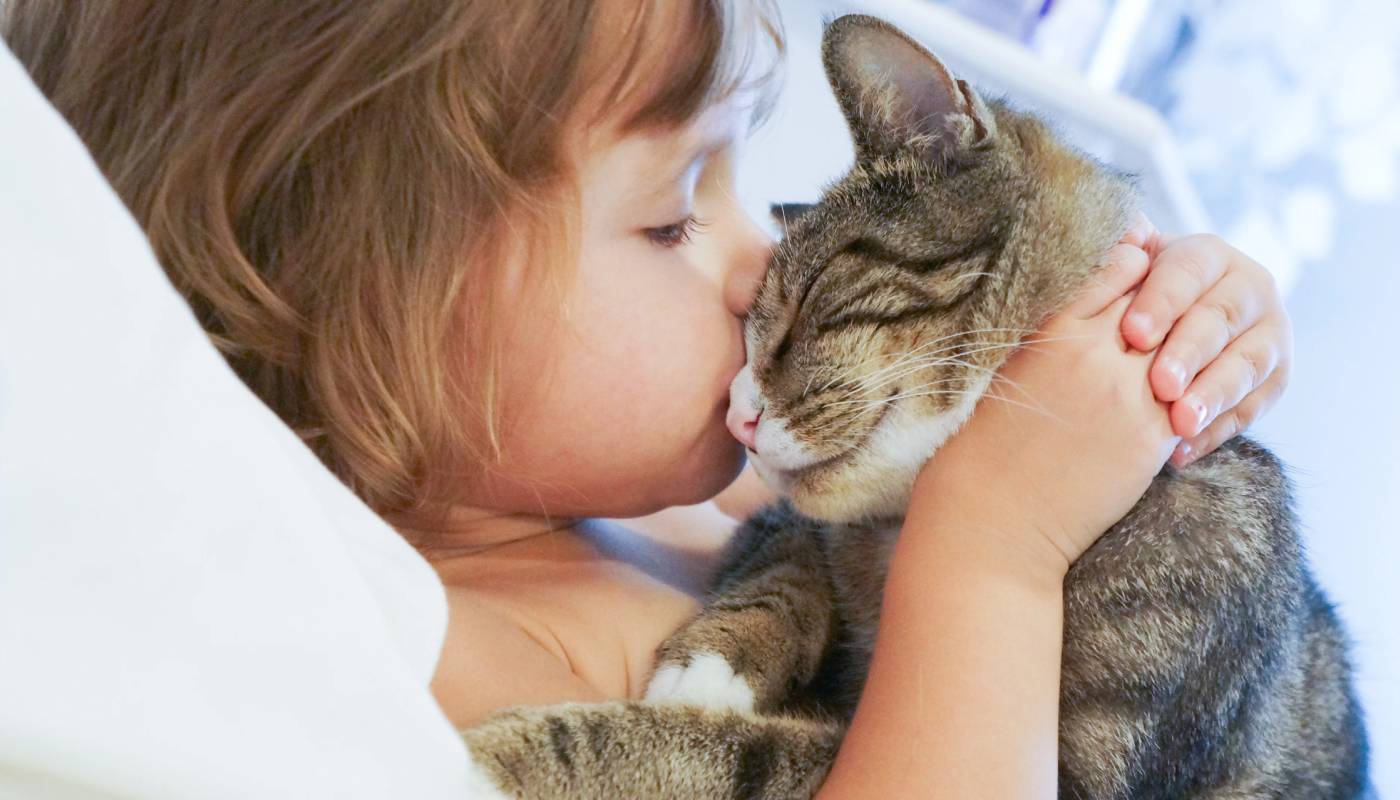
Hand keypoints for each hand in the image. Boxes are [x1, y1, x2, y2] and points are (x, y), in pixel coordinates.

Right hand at [914, 230, 1177, 573]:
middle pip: (1157, 300)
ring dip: (1188, 345)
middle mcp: (1092, 352)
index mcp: (1053, 329)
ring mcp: (1126, 393)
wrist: (995, 516)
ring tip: (1178, 355)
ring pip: (1182, 345)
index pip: (1117, 266)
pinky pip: (1191, 397)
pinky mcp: (1150, 436)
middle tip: (1174, 309)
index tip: (1142, 273)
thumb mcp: (1012, 364)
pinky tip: (1182, 395)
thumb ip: (1053, 325)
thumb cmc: (989, 442)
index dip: (1137, 265)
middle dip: (1170, 301)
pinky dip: (1193, 390)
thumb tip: (1089, 298)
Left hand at [1118, 223, 1292, 466]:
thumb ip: (1117, 252)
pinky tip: (1182, 451)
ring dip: (1213, 396)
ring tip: (1178, 424)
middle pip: (1221, 317)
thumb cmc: (1125, 300)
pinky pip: (1252, 408)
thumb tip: (1124, 229)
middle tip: (1161, 385)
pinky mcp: (1274, 378)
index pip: (1188, 270)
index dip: (1162, 301)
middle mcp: (1248, 287)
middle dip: (1190, 353)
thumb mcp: (1119, 273)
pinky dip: (1218, 431)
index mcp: (1207, 255)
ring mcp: (1268, 333)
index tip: (1132, 334)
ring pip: (1248, 363)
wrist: (1160, 335)